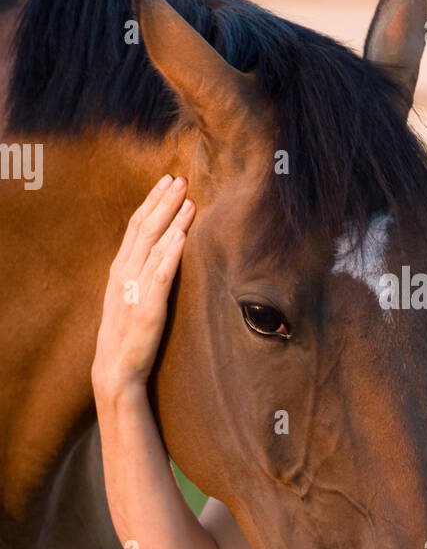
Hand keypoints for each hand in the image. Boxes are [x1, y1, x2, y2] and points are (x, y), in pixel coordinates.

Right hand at [91, 174, 194, 399]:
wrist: (116, 369)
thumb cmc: (125, 333)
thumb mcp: (127, 295)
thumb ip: (139, 272)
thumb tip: (159, 249)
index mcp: (119, 269)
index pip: (136, 226)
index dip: (151, 201)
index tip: (166, 181)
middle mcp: (124, 274)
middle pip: (145, 229)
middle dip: (163, 201)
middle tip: (180, 179)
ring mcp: (135, 290)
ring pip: (154, 246)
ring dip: (172, 220)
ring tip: (188, 199)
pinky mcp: (148, 308)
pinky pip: (160, 275)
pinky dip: (170, 253)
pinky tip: (182, 236)